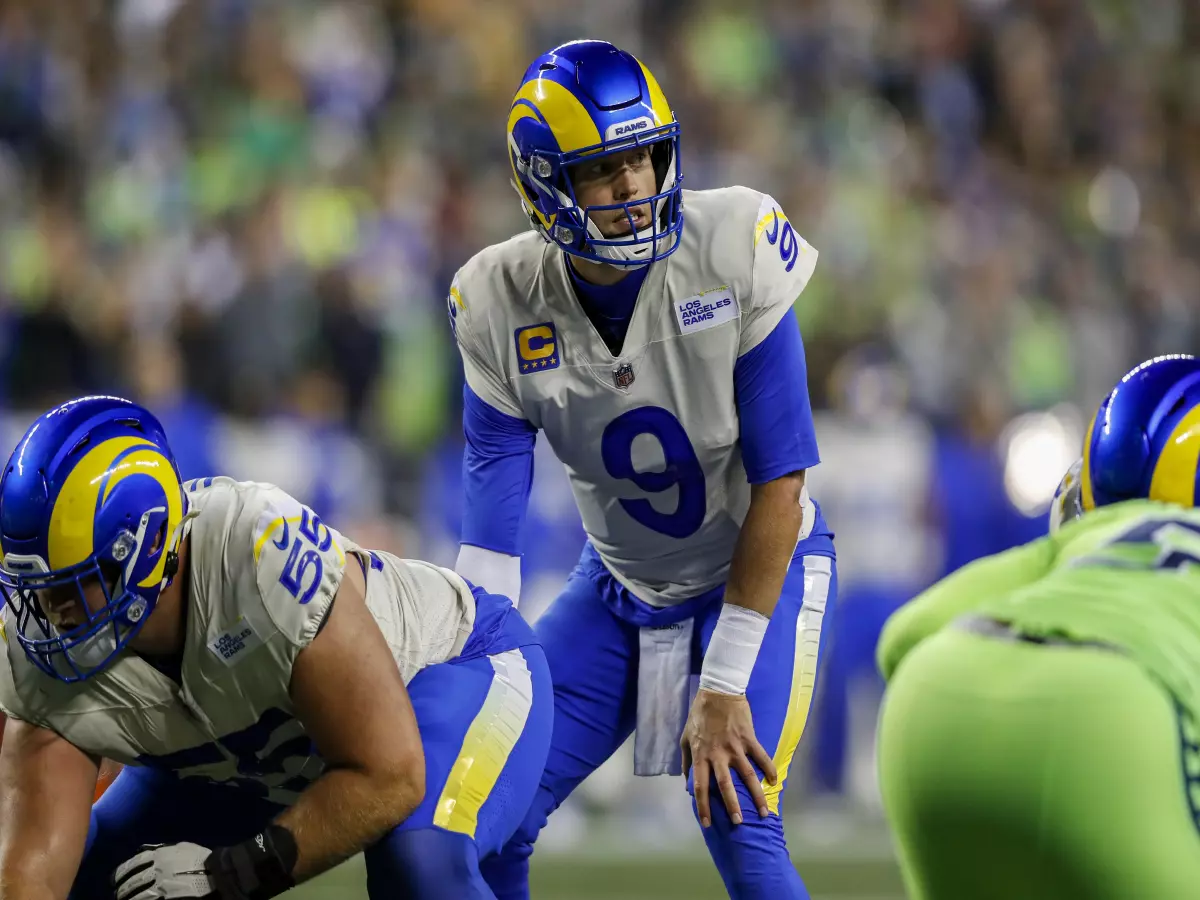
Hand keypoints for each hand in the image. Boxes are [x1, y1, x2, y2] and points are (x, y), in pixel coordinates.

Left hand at [112, 843, 216, 899]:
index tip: (115, 879)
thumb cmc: (201, 860)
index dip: (121, 873)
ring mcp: (158, 887)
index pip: (132, 865)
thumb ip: (165, 849)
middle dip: (122, 889)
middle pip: (130, 882)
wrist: (217, 874)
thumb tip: (148, 851)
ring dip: (127, 898)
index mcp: (159, 855)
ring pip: (134, 896)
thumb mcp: (183, 848)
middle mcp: (155, 870)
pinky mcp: (161, 899)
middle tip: (118, 893)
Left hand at [680, 688, 777, 827]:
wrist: (718, 691)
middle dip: (732, 807)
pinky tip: (774, 782)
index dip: (703, 806)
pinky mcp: (749, 738)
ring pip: (747, 776)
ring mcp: (735, 747)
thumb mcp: (685, 737)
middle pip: (725, 786)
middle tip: (739, 823)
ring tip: (763, 812)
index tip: (707, 823)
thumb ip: (687, 761)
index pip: (700, 787)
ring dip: (756, 796)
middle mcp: (718, 755)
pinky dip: (770, 769)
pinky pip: (762, 757)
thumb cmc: (700, 715)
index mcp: (701, 755)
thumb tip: (687, 783)